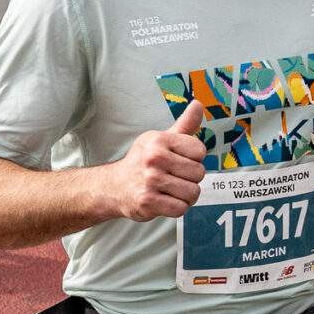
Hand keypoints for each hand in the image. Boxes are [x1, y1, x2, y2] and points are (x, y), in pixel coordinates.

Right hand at [106, 100, 207, 220]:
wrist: (114, 186)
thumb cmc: (143, 161)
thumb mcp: (161, 139)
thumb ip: (184, 125)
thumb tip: (198, 104)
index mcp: (159, 140)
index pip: (200, 151)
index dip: (194, 159)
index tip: (179, 161)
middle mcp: (154, 158)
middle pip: (199, 173)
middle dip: (190, 179)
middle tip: (174, 178)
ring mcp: (150, 180)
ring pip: (193, 192)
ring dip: (185, 195)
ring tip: (170, 190)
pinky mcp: (148, 201)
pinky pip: (181, 208)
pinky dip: (177, 208)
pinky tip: (165, 201)